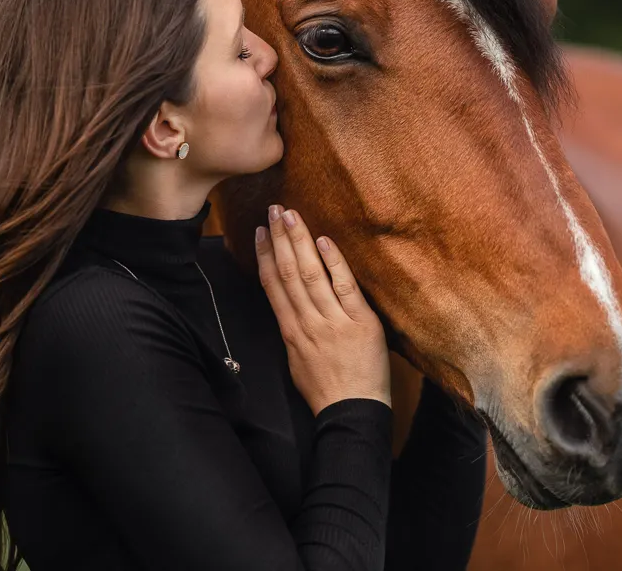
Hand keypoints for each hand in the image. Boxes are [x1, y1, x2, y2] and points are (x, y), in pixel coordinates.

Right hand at [255, 204, 390, 414]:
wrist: (352, 412)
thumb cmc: (326, 389)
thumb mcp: (298, 360)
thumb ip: (295, 330)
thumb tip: (290, 307)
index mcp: (291, 331)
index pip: (273, 286)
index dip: (265, 256)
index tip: (261, 232)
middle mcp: (307, 323)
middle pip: (288, 273)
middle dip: (281, 239)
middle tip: (274, 210)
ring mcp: (333, 322)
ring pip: (310, 275)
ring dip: (300, 242)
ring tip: (292, 216)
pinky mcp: (360, 323)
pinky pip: (344, 287)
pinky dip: (333, 262)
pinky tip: (324, 241)